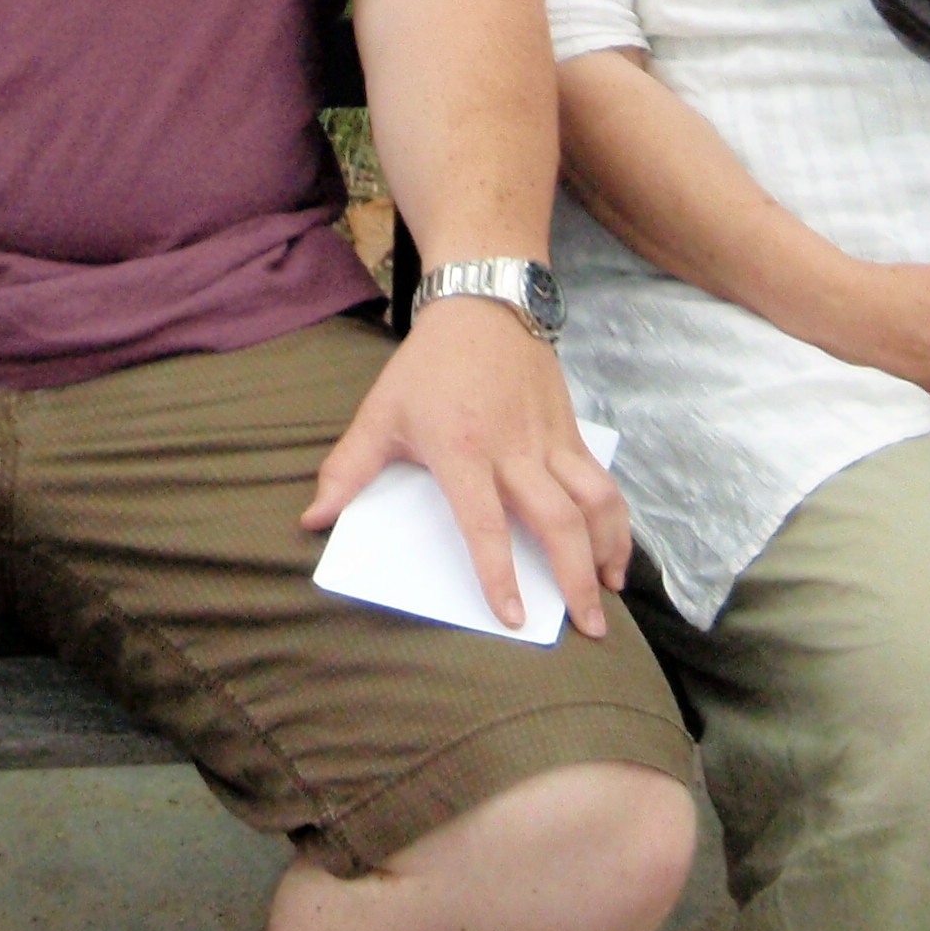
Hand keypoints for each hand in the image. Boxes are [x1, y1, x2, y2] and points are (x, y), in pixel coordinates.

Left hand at [302, 293, 627, 638]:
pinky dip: (616, 519)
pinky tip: (616, 550)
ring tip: (609, 591)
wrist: (483, 303)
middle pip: (557, 521)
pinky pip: (603, 480)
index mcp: (463, 451)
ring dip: (608, 549)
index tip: (513, 617)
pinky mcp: (572, 430)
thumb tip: (313, 520)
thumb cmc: (427, 365)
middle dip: (575, 578)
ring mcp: (550, 439)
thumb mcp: (380, 413)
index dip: (499, 573)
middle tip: (587, 627)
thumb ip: (348, 469)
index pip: (485, 524)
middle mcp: (514, 450)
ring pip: (595, 500)